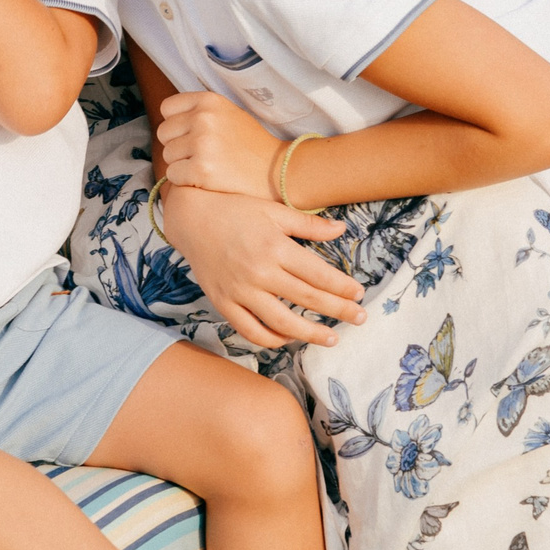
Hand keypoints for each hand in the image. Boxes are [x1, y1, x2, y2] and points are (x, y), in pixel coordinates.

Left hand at [158, 93, 286, 199]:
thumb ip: (200, 112)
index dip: (176, 124)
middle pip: (164, 133)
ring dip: (182, 165)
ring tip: (207, 166)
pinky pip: (172, 176)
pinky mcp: (201, 170)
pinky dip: (185, 181)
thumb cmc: (251, 146)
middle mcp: (203, 118)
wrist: (279, 171)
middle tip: (200, 155)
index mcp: (209, 101)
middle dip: (177, 146)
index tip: (189, 135)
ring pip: (167, 156)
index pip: (168, 108)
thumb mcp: (229, 114)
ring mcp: (202, 144)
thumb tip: (169, 120)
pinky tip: (206, 179)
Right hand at [158, 185, 366, 350]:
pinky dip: (272, 339)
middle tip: (360, 319)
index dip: (342, 288)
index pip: (318, 275)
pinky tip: (289, 338)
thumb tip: (342, 230)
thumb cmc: (235, 210)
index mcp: (275, 246)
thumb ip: (308, 224)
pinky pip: (250, 330)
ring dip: (311, 333)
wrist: (190, 218)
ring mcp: (240, 291)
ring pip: (282, 322)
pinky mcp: (223, 303)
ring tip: (331, 338)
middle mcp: (259, 272)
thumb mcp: (273, 210)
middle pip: (307, 299)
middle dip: (339, 311)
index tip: (359, 295)